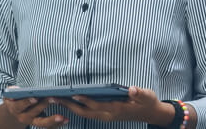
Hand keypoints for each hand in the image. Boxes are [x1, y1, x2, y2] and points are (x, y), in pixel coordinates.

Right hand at [0, 86, 69, 128]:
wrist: (14, 113)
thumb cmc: (14, 100)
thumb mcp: (9, 94)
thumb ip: (11, 91)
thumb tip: (15, 89)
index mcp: (15, 109)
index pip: (20, 105)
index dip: (27, 102)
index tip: (34, 98)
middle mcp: (24, 117)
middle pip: (34, 112)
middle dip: (44, 105)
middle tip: (53, 99)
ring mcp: (32, 122)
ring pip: (43, 123)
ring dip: (53, 120)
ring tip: (63, 117)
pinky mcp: (40, 124)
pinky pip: (49, 126)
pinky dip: (58, 124)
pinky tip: (66, 120)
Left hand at [55, 86, 170, 124]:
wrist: (151, 113)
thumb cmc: (147, 102)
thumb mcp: (147, 96)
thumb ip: (139, 93)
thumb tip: (132, 89)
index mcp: (116, 109)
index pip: (97, 105)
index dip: (85, 100)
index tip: (73, 94)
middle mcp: (108, 115)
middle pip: (85, 112)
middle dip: (69, 106)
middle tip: (54, 98)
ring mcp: (106, 116)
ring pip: (84, 114)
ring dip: (70, 107)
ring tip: (56, 99)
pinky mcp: (104, 115)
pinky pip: (87, 113)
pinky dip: (76, 108)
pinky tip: (68, 102)